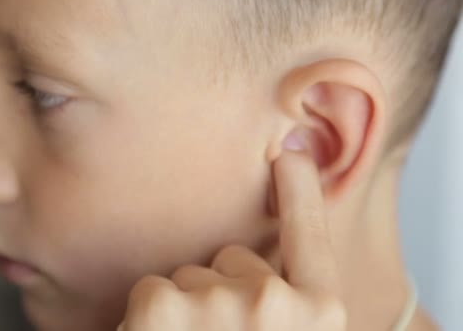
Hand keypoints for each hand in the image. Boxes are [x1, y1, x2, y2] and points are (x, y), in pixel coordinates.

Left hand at [117, 151, 345, 330]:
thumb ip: (286, 300)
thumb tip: (260, 250)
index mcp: (320, 315)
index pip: (310, 234)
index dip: (300, 190)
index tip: (290, 151)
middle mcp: (275, 302)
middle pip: (233, 257)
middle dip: (220, 293)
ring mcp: (219, 303)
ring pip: (190, 276)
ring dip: (185, 312)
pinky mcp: (162, 307)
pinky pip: (152, 287)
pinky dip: (147, 319)